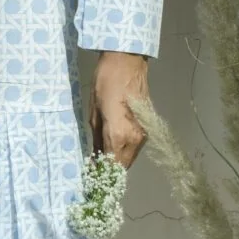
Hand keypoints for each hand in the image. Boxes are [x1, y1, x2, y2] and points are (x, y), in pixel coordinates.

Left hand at [89, 51, 150, 166]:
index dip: (102, 175)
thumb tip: (95, 158)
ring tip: (102, 157)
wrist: (127, 62)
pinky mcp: (147, 127)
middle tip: (95, 168)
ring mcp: (144, 134)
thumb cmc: (104, 83)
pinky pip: (134, 147)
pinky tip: (113, 146)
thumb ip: (96, 140)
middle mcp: (135, 140)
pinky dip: (124, 150)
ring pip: (130, 157)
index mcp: (119, 136)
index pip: (112, 167)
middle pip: (123, 165)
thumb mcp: (94, 113)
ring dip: (117, 160)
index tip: (91, 176)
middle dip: (110, 170)